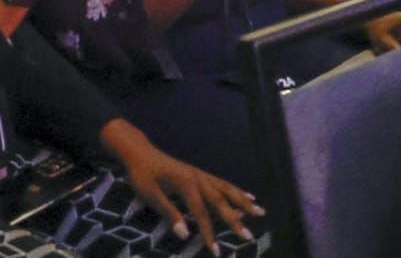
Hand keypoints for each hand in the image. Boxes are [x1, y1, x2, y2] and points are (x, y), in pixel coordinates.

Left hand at [105, 123, 261, 247]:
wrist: (140, 152)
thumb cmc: (142, 174)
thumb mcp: (150, 195)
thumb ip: (169, 213)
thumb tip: (185, 234)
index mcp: (186, 184)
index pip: (201, 213)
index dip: (209, 233)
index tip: (215, 250)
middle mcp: (198, 177)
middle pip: (220, 201)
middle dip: (236, 220)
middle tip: (248, 236)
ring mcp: (200, 174)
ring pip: (226, 189)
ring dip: (243, 202)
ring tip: (260, 212)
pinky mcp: (199, 174)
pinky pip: (222, 184)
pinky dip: (236, 191)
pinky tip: (248, 197)